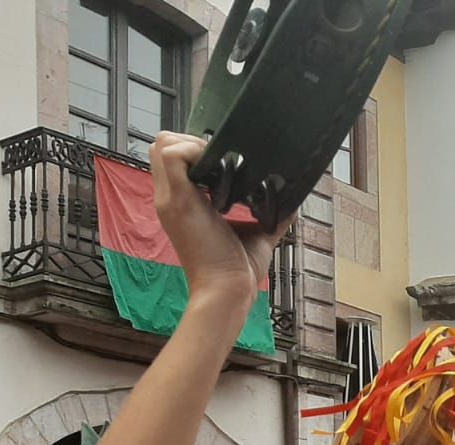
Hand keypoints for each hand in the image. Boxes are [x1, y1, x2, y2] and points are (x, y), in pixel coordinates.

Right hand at [150, 131, 286, 309]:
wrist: (229, 291)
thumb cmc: (238, 272)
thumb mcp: (256, 235)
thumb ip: (268, 215)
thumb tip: (291, 203)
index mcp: (183, 205)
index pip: (173, 160)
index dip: (196, 152)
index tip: (225, 163)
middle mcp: (170, 199)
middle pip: (162, 146)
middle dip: (193, 142)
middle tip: (222, 161)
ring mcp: (170, 199)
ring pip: (163, 145)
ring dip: (193, 144)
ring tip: (219, 164)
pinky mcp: (178, 201)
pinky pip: (172, 155)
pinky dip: (194, 150)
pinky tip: (218, 167)